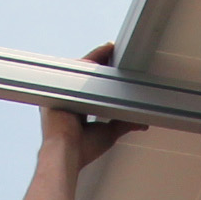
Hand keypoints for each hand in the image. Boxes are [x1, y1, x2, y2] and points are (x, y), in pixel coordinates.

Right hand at [41, 43, 143, 170]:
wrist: (65, 151)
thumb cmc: (81, 148)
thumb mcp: (108, 133)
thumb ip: (123, 124)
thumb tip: (141, 124)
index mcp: (74, 111)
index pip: (90, 88)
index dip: (102, 78)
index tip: (114, 67)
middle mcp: (66, 100)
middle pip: (84, 75)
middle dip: (98, 63)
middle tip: (112, 51)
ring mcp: (61, 92)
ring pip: (81, 69)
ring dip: (95, 58)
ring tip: (111, 48)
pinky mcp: (59, 85)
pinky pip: (79, 67)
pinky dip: (91, 58)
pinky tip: (104, 50)